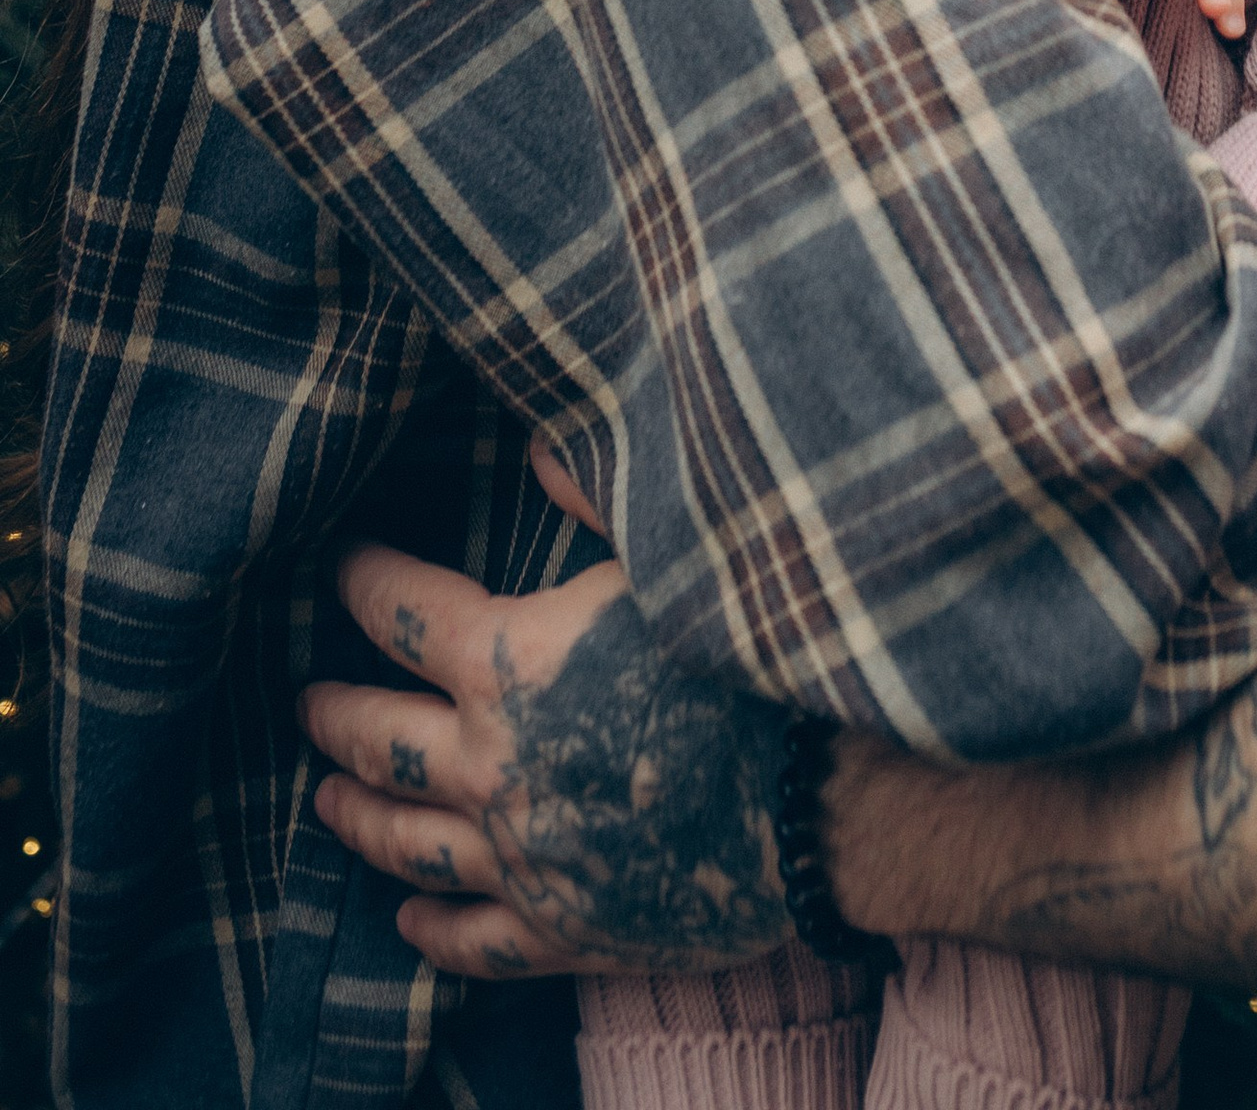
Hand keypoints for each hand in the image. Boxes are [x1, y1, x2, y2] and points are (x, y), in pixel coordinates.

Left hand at [299, 534, 795, 982]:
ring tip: (325, 798)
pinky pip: (470, 940)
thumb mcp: (665, 554)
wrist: (817, 791)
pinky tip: (407, 918)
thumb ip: (592, 497)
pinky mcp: (559, 930)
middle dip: (333, 713)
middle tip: (308, 699)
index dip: (367, 582)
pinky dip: (430, 930)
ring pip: (405, 842)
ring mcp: (519, 858)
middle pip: (376, 740)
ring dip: (356, 817)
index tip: (346, 567)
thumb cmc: (745, 658)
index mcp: (509, 663)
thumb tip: (536, 447)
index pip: (404, 612)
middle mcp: (491, 766)